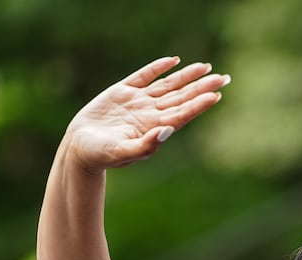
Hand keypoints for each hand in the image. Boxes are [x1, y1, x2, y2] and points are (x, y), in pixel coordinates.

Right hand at [61, 56, 229, 172]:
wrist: (78, 149)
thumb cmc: (100, 156)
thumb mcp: (122, 153)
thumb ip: (146, 146)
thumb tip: (168, 131)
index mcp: (154, 128)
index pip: (182, 113)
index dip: (199, 104)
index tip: (216, 95)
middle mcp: (151, 113)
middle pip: (182, 97)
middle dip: (202, 87)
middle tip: (223, 78)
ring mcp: (138, 102)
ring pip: (168, 85)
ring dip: (187, 76)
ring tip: (206, 67)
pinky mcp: (122, 92)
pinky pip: (144, 76)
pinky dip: (158, 67)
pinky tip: (173, 61)